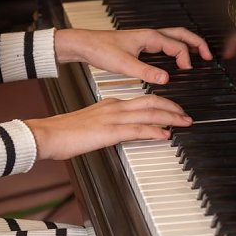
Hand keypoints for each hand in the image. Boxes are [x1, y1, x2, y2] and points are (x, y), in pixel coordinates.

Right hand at [25, 94, 192, 159]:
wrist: (50, 134)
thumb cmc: (65, 132)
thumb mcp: (91, 125)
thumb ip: (108, 126)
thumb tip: (122, 133)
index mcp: (110, 104)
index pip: (142, 100)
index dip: (161, 103)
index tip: (173, 110)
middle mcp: (114, 107)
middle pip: (150, 102)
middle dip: (172, 108)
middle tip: (186, 114)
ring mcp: (112, 118)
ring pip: (149, 113)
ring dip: (170, 117)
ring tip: (183, 122)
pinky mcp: (110, 131)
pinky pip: (138, 129)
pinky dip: (154, 131)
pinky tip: (165, 134)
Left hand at [54, 27, 211, 84]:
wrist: (85, 45)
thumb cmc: (101, 50)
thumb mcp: (125, 64)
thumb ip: (146, 72)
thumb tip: (166, 78)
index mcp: (150, 37)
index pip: (177, 45)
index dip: (186, 58)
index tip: (188, 71)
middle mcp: (149, 35)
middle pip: (181, 34)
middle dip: (197, 43)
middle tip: (208, 56)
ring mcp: (145, 39)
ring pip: (173, 38)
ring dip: (186, 45)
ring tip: (196, 57)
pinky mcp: (139, 45)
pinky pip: (163, 44)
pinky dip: (174, 50)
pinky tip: (172, 61)